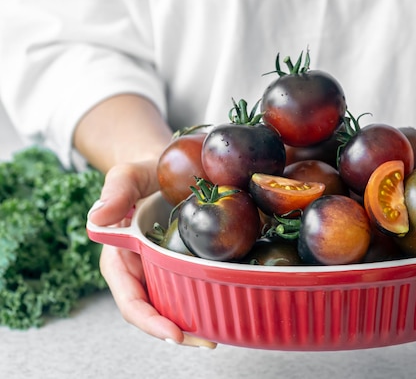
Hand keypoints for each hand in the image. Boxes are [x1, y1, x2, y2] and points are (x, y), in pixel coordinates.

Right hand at [89, 160, 216, 348]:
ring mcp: (161, 268)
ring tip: (219, 333)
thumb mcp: (127, 175)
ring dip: (193, 323)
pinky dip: (204, 300)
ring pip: (174, 304)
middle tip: (208, 341)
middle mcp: (140, 270)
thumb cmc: (141, 172)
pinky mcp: (181, 262)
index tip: (174, 335)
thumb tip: (98, 217)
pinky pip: (190, 286)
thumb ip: (115, 191)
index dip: (150, 321)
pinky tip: (224, 306)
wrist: (162, 167)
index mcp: (120, 258)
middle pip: (155, 312)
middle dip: (178, 332)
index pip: (131, 299)